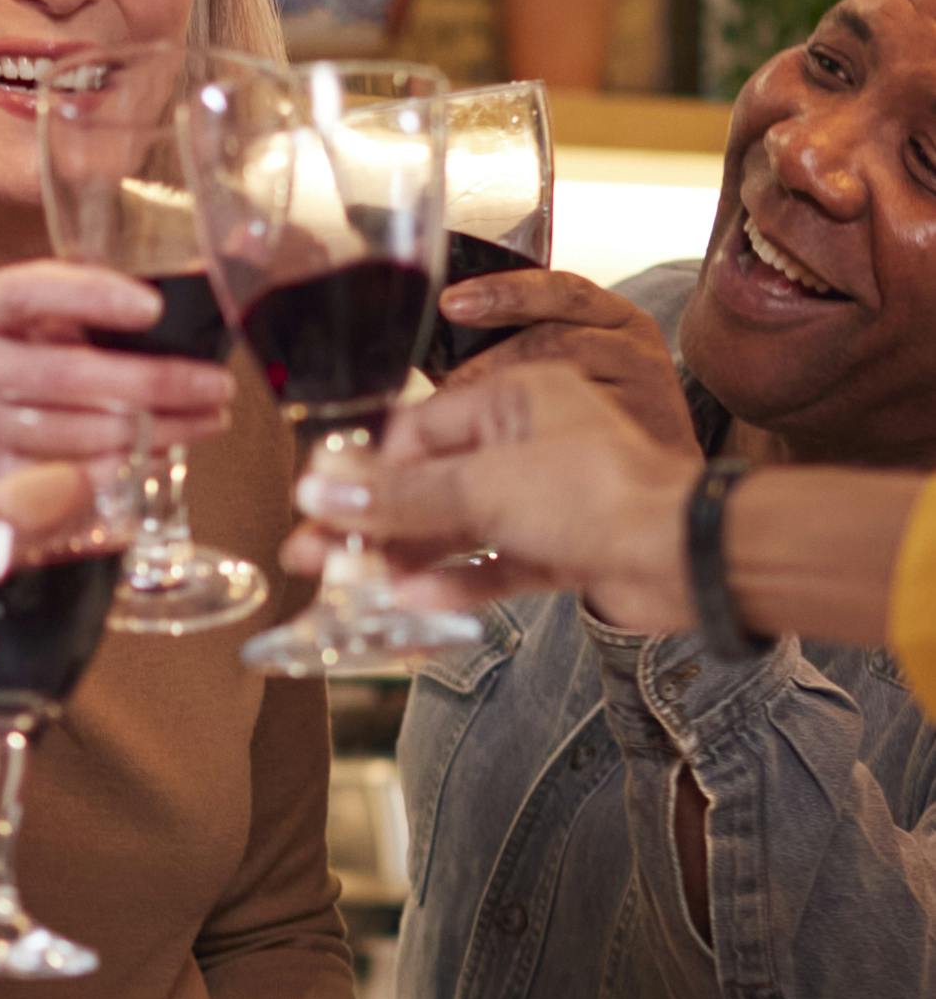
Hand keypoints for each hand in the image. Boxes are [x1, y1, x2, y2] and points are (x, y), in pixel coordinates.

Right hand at [0, 260, 235, 459]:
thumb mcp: (19, 326)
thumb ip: (72, 306)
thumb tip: (167, 295)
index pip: (27, 292)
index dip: (89, 296)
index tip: (152, 307)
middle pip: (67, 372)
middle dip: (156, 381)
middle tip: (215, 384)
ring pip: (75, 431)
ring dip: (154, 428)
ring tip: (205, 420)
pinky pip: (63, 479)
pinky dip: (120, 467)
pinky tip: (159, 454)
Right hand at [286, 363, 700, 632]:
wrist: (687, 556)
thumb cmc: (598, 496)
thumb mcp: (483, 487)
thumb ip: (397, 496)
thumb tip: (319, 493)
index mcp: (517, 399)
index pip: (418, 429)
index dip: (363, 469)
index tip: (317, 501)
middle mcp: (532, 443)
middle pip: (430, 482)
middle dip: (370, 521)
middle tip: (312, 553)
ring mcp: (548, 500)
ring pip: (457, 527)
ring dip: (404, 556)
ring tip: (351, 587)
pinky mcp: (563, 549)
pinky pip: (495, 563)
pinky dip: (456, 581)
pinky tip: (414, 599)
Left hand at [429, 264, 699, 450]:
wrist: (655, 481)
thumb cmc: (588, 419)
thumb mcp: (552, 370)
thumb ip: (500, 356)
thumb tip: (420, 369)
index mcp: (610, 316)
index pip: (559, 290)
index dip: (504, 292)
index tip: (450, 303)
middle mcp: (632, 344)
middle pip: (552, 338)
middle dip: (485, 365)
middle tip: (440, 395)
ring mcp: (646, 387)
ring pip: (563, 383)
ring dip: (503, 404)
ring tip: (462, 431)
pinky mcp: (649, 431)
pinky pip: (581, 431)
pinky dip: (533, 441)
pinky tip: (502, 455)